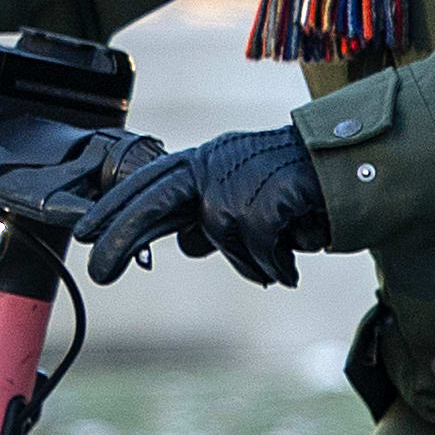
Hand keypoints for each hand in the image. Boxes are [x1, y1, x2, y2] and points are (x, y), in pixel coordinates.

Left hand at [76, 124, 332, 288]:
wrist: (351, 167)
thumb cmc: (297, 186)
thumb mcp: (247, 199)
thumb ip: (213, 217)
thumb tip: (184, 244)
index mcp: (205, 161)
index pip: (147, 183)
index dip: (113, 209)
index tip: (83, 235)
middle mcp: (215, 162)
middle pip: (154, 198)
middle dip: (123, 234)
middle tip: (99, 273)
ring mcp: (240, 174)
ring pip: (218, 233)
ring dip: (248, 259)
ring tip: (276, 265)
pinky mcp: (267, 190)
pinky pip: (255, 240)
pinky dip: (272, 261)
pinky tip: (291, 265)